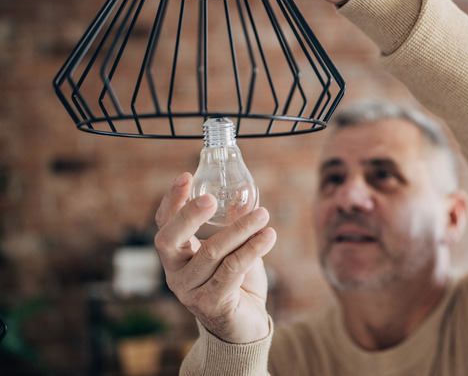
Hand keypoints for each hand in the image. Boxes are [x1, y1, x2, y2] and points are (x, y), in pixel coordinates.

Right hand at [154, 173, 276, 342]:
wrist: (245, 326)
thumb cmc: (235, 284)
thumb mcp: (233, 249)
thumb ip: (232, 225)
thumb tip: (241, 194)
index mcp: (176, 257)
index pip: (164, 225)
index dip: (172, 201)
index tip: (186, 176)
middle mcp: (175, 274)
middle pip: (170, 239)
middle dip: (190, 215)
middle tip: (212, 198)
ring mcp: (190, 291)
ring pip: (212, 253)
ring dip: (241, 230)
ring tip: (263, 214)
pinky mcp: (211, 304)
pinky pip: (231, 270)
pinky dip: (252, 249)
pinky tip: (268, 235)